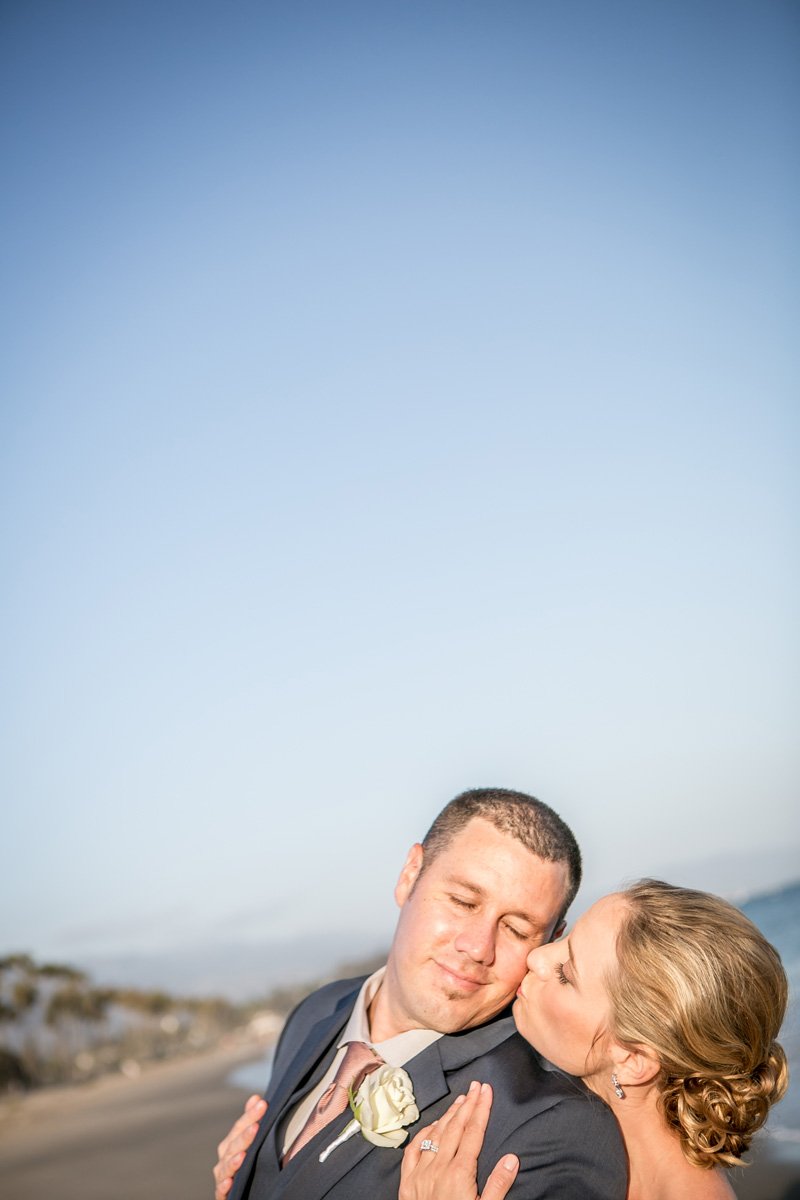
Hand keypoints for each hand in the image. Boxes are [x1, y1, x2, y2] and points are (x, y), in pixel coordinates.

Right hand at [212, 1094, 266, 1198]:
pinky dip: (224, 1187)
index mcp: (230, 1143)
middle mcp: (224, 1158)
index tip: (263, 1104)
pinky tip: (230, 1182)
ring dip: (233, 1162)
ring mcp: (222, 1176)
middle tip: (256, 1126)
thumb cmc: (244, 1160)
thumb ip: (251, 1120)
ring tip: (243, 1155)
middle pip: (233, 1145)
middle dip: (244, 1136)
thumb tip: (256, 1097)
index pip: (239, 1126)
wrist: (239, 1188)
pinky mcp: (222, 1194)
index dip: (250, 1115)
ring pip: (226, 1167)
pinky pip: (220, 1191)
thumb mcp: (247, 1140)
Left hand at [399, 1081, 518, 1199]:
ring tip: (460, 1100)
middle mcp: (438, 1169)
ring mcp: (420, 1174)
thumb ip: (498, 1186)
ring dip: (448, 1115)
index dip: (481, 1109)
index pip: (473, 1133)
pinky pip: (413, 1150)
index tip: (486, 1091)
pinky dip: (424, 1134)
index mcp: (459, 1174)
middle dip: (467, 1104)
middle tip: (476, 1086)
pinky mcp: (407, 1184)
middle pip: (455, 1128)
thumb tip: (513, 1159)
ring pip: (434, 1135)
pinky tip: (432, 1127)